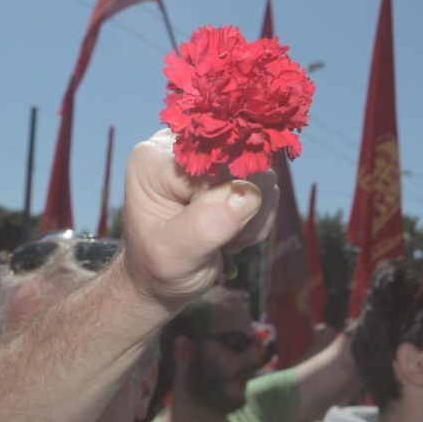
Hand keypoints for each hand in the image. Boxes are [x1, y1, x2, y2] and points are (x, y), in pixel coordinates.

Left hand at [121, 129, 277, 309]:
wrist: (161, 275)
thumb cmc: (158, 264)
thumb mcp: (173, 253)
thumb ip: (205, 224)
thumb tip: (247, 195)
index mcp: (156, 159)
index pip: (213, 158)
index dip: (228, 193)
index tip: (218, 231)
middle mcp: (183, 146)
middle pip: (242, 161)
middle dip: (243, 207)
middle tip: (220, 239)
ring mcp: (210, 156)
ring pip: (262, 174)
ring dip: (252, 215)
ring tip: (223, 238)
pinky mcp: (231, 169)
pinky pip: (266, 185)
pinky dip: (258, 216)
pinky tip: (233, 231)